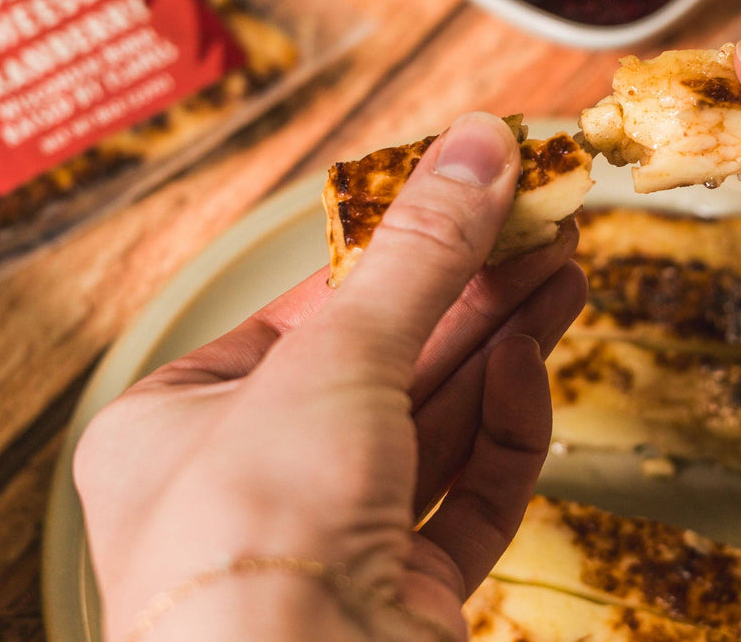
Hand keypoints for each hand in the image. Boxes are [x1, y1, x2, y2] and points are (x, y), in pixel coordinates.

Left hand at [74, 112, 587, 641]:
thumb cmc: (254, 538)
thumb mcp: (337, 355)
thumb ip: (421, 252)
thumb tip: (481, 146)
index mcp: (177, 425)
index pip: (304, 313)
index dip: (397, 248)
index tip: (469, 196)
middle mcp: (247, 487)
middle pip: (384, 363)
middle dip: (471, 290)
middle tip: (541, 226)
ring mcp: (328, 545)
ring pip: (431, 424)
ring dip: (502, 345)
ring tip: (564, 272)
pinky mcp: (400, 594)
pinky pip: (460, 498)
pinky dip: (500, 434)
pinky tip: (527, 369)